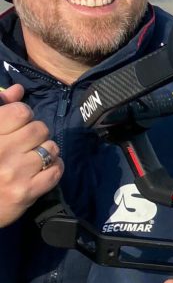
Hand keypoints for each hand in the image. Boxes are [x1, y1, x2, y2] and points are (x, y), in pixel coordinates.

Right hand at [0, 84, 62, 227]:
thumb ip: (1, 110)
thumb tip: (18, 90)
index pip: (20, 112)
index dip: (23, 116)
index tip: (18, 125)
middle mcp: (0, 151)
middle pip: (39, 129)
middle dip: (36, 134)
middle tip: (27, 144)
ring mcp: (14, 173)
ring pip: (51, 149)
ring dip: (47, 152)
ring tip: (34, 158)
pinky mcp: (26, 192)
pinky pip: (56, 171)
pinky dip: (55, 168)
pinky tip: (43, 170)